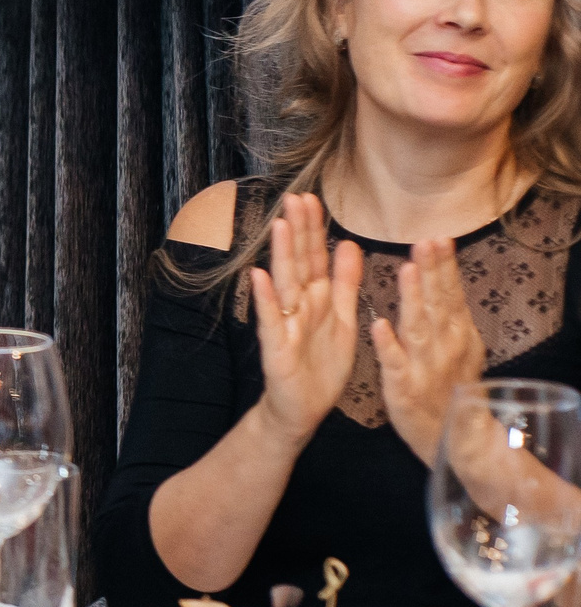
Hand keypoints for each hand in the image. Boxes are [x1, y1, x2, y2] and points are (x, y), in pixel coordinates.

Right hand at [248, 193, 364, 449]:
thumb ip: (344, 281)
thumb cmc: (322, 365)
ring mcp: (285, 324)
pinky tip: (259, 277)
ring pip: (285, 284)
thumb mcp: (342, 318)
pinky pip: (272, 320)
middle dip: (298, 231)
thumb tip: (348, 243)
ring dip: (281, 255)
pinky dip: (265, 299)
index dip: (314, 229)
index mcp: (317, 298)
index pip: (315, 256)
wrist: (304, 408)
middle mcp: (298, 305)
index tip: (312, 198)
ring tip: (280, 226)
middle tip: (295, 198)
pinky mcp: (277, 347)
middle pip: (299, 262)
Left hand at [371, 237, 487, 464]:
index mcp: (454, 332)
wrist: (454, 437)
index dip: (443, 265)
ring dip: (412, 298)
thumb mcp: (457, 345)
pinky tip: (378, 326)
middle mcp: (443, 345)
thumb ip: (449, 313)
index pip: (448, 292)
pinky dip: (388, 345)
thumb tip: (446, 277)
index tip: (438, 237)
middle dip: (432, 271)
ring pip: (417, 327)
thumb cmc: (450, 386)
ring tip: (407, 270)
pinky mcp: (404, 387)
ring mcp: (424, 365)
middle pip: (436, 302)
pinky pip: (394, 363)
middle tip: (427, 241)